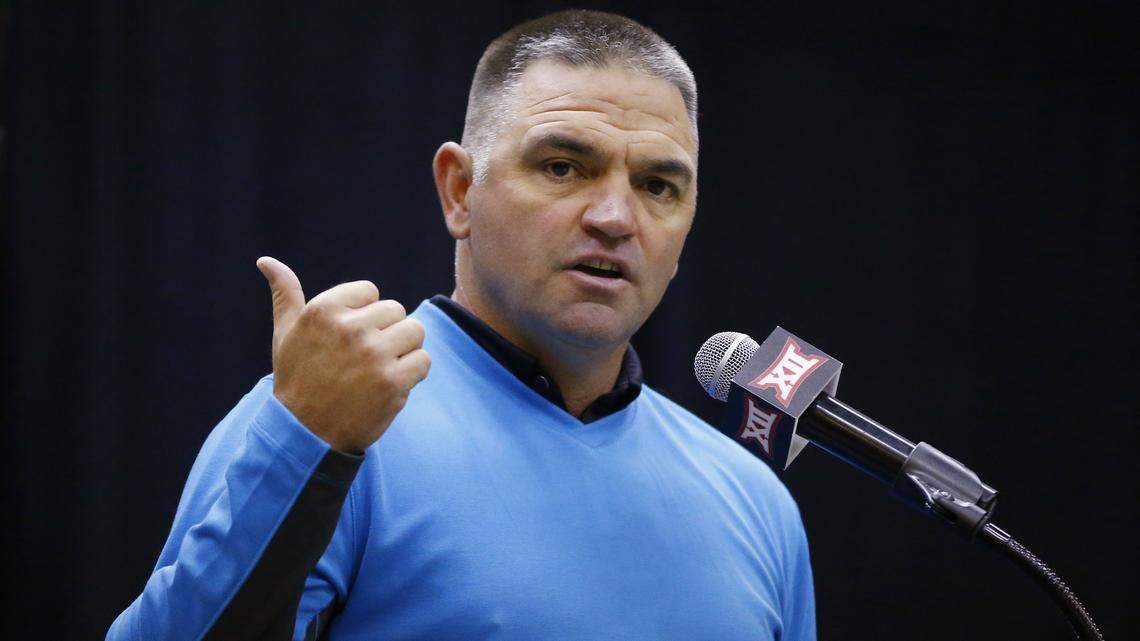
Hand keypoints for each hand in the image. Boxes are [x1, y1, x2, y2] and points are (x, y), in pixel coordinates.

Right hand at [255, 256, 430, 452]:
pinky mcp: (393, 382)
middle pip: (396, 310)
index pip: (370, 291)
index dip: (364, 315)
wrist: (305, 434)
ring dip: (404, 350)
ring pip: (414, 332)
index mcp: (324, 310)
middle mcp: (350, 328)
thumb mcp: (285, 333)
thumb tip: (266, 260)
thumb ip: (285, 293)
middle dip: (386, 332)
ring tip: (380, 369)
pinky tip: (390, 384)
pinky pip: (423, 360)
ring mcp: (374, 355)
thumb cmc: (297, 379)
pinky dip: (413, 373)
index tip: (348, 339)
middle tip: (364, 358)